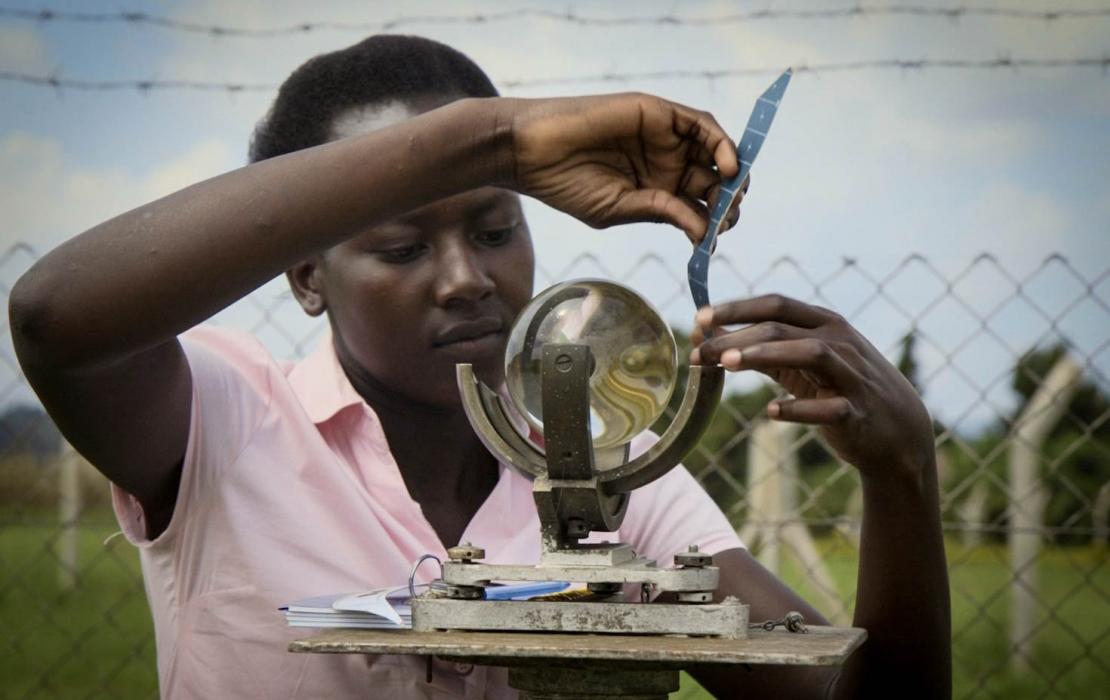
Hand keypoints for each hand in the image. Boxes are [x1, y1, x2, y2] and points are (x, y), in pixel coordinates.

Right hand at [506, 93, 742, 242]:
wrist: (533, 152)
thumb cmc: (566, 185)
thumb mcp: (619, 209)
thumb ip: (661, 213)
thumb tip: (704, 234)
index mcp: (656, 191)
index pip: (698, 205)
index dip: (714, 221)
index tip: (717, 237)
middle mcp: (665, 164)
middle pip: (713, 181)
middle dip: (727, 200)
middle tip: (728, 216)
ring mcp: (665, 138)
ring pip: (714, 152)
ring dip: (732, 173)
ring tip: (732, 193)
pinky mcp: (660, 113)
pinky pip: (702, 125)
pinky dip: (722, 143)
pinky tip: (728, 166)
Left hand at [690, 294, 934, 480]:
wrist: (896, 430)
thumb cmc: (839, 388)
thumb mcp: (801, 362)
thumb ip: (761, 348)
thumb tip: (709, 337)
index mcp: (824, 324)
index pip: (776, 304)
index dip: (737, 308)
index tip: (699, 318)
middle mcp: (839, 342)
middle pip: (782, 328)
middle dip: (738, 337)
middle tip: (701, 351)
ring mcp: (851, 375)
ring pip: (810, 354)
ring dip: (765, 356)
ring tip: (728, 364)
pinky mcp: (856, 412)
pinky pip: (828, 408)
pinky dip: (799, 408)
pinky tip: (771, 411)